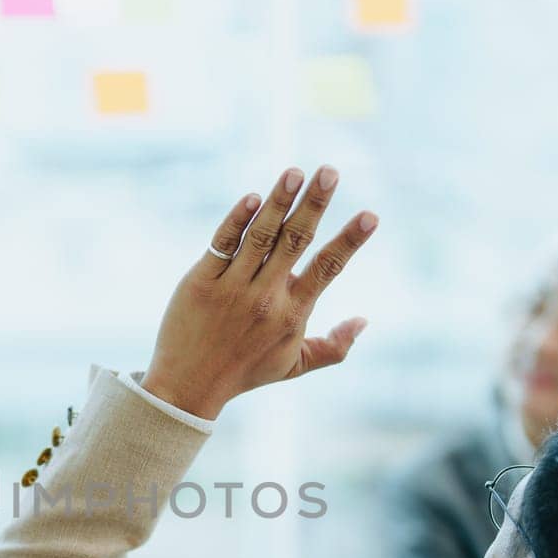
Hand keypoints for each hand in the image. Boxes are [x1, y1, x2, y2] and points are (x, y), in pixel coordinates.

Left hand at [140, 165, 378, 419]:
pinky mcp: (201, 280)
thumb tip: (365, 321)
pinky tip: (253, 198)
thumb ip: (334, 347)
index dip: (350, 241)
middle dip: (315, 204)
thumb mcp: (294, 366)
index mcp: (293, 314)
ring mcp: (232, 287)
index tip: (370, 216)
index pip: (327, 268)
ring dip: (279, 201)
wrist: (188, 386)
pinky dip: (238, 220)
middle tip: (330, 171)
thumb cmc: (244, 373)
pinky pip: (223, 243)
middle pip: (296, 241)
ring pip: (261, 236)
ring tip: (295, 172)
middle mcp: (266, 297)